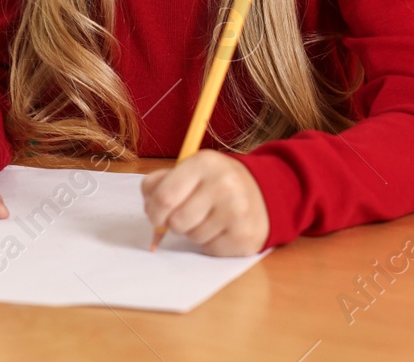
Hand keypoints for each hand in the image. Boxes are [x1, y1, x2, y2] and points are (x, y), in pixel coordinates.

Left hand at [141, 149, 269, 256]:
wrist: (265, 194)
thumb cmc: (217, 183)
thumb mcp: (191, 170)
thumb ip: (162, 183)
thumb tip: (149, 209)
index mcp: (204, 163)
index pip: (164, 196)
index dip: (153, 211)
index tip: (155, 216)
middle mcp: (223, 184)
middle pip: (176, 221)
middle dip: (173, 224)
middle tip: (185, 215)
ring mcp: (236, 211)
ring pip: (192, 237)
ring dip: (193, 232)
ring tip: (209, 218)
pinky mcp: (244, 236)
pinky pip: (209, 249)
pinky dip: (209, 242)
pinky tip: (222, 228)